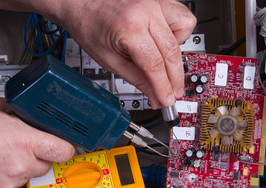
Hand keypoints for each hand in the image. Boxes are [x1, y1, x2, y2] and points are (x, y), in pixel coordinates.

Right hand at [0, 98, 74, 187]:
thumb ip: (20, 111)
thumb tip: (31, 112)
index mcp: (25, 140)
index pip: (64, 150)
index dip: (66, 147)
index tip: (64, 145)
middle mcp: (21, 163)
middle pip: (48, 163)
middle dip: (41, 155)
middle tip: (26, 146)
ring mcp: (10, 180)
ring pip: (31, 175)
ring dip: (24, 166)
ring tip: (5, 155)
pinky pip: (14, 186)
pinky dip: (9, 177)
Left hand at [56, 0, 195, 108]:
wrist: (81, 3)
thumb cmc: (89, 26)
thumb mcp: (109, 60)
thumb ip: (136, 79)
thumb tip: (154, 96)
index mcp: (129, 28)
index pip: (155, 65)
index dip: (163, 87)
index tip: (166, 100)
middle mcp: (146, 11)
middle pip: (172, 52)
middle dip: (175, 78)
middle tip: (172, 92)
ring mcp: (154, 2)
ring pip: (185, 29)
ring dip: (178, 51)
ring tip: (164, 61)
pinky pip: (181, 15)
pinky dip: (178, 31)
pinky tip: (164, 40)